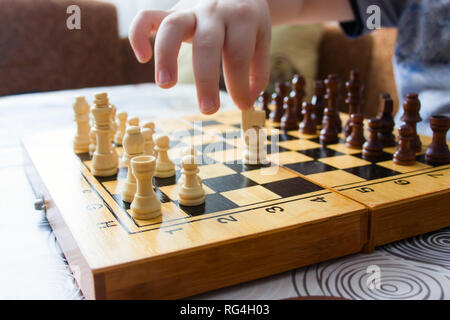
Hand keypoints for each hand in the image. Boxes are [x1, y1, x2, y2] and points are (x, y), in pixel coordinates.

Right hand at [129, 0, 271, 113]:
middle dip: (206, 80)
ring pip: (172, 27)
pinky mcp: (170, 11)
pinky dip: (138, 34)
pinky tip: (143, 57)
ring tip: (165, 84)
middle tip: (208, 110)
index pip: (238, 56)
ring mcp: (189, 9)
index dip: (239, 86)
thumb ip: (257, 71)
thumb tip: (245, 102)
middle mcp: (214, 12)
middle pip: (207, 44)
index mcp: (242, 18)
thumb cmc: (247, 21)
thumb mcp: (261, 40)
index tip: (242, 106)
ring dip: (166, 56)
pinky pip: (147, 17)